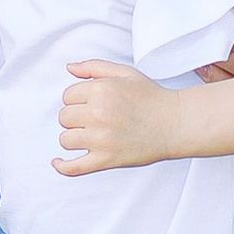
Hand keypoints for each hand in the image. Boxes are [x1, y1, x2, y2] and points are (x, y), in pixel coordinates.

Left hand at [55, 59, 175, 176]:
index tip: (91, 103)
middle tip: (94, 118)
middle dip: (75, 117)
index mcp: (101, 90)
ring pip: (66, 139)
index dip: (77, 99)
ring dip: (74, 137)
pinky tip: (57, 162)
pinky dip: (63, 166)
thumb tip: (69, 68)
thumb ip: (95, 67)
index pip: (67, 96)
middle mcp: (98, 114)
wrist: (176, 123)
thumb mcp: (125, 73)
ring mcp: (101, 139)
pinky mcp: (107, 160)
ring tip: (90, 134)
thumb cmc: (151, 97)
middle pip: (64, 117)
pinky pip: (75, 167)